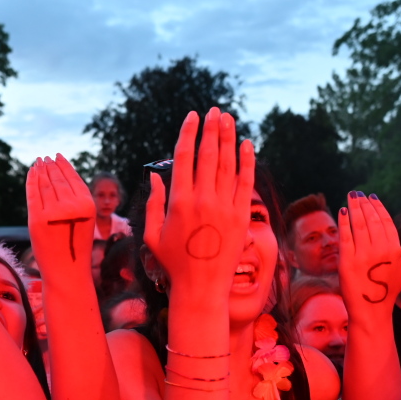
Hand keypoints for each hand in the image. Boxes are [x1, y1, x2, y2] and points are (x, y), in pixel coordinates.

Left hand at [26, 155, 96, 278]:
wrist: (67, 272)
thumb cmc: (74, 245)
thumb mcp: (82, 220)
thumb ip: (74, 199)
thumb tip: (58, 174)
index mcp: (87, 206)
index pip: (72, 178)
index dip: (63, 165)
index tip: (57, 156)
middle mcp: (72, 206)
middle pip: (57, 179)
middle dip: (50, 166)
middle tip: (44, 158)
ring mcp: (53, 212)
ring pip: (44, 184)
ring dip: (40, 170)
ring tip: (38, 163)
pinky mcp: (37, 219)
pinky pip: (33, 193)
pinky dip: (31, 180)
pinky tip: (31, 172)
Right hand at [144, 108, 254, 299]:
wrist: (201, 289)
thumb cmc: (173, 264)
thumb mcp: (153, 235)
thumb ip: (153, 203)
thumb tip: (155, 175)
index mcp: (179, 202)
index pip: (184, 157)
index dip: (189, 133)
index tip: (192, 116)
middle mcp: (203, 200)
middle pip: (208, 154)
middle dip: (211, 129)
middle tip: (214, 110)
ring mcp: (224, 207)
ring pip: (228, 164)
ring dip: (228, 138)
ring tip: (228, 119)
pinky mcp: (242, 217)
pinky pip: (246, 182)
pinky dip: (247, 161)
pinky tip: (247, 144)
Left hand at [337, 192, 400, 320]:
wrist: (371, 310)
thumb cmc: (389, 289)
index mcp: (394, 249)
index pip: (386, 222)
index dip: (378, 207)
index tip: (371, 197)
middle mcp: (380, 250)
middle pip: (371, 220)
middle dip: (364, 204)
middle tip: (358, 193)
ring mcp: (363, 256)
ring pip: (358, 225)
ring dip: (354, 208)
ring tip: (351, 196)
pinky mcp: (347, 261)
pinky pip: (345, 237)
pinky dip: (344, 222)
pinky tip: (343, 211)